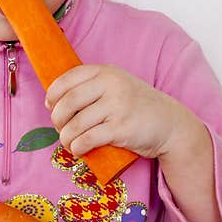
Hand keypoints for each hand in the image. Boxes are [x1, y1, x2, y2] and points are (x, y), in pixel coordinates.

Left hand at [45, 64, 202, 159]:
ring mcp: (117, 106)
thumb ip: (93, 87)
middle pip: (68, 101)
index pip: (68, 79)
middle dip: (57, 118)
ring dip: (65, 137)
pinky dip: (77, 146)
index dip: (53, 94)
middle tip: (60, 128)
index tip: (50, 106)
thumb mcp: (118, 85)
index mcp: (106, 72)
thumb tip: (56, 101)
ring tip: (68, 142)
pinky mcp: (122, 129)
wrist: (171, 124)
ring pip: (76, 123)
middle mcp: (111, 85)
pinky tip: (78, 149)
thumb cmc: (138, 106)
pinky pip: (88, 139)